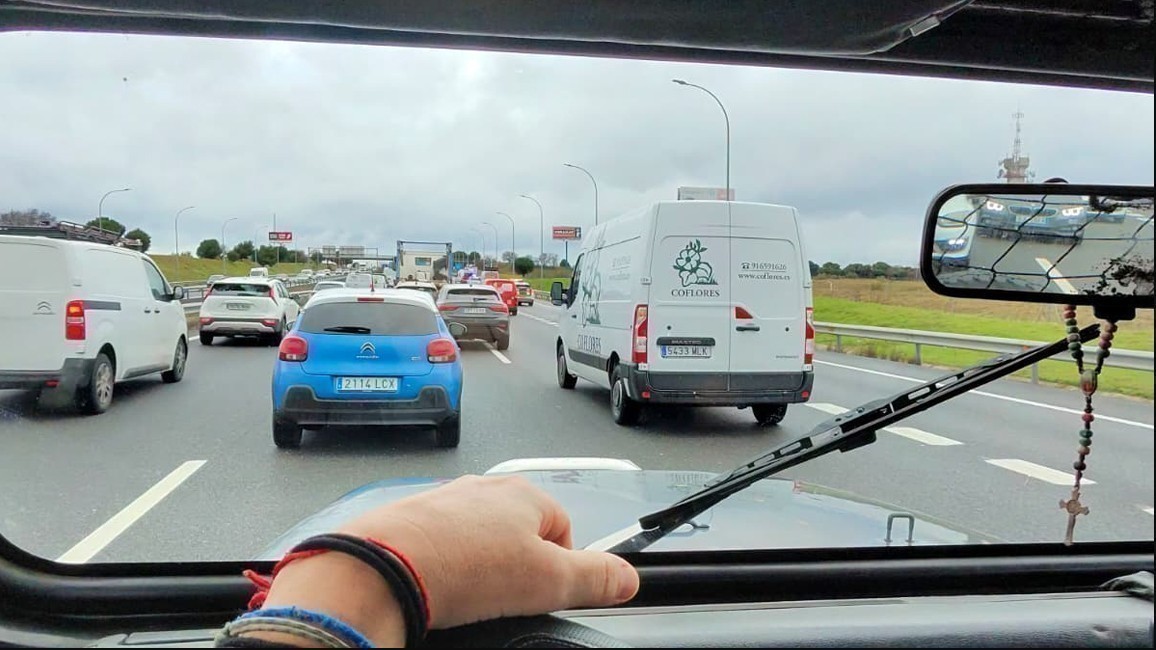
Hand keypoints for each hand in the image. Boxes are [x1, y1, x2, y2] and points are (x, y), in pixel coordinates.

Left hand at [338, 474, 640, 629]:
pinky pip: (440, 545)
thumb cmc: (464, 566)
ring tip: (466, 594)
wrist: (383, 567)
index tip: (540, 591)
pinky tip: (437, 586)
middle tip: (503, 596)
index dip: (557, 568)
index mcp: (524, 494)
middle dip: (515, 567)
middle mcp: (483, 489)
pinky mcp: (410, 521)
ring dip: (477, 567)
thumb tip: (628, 577)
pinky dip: (442, 566)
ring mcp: (444, 502)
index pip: (562, 530)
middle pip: (519, 534)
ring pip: (477, 540)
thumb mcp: (548, 581)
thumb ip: (595, 578)